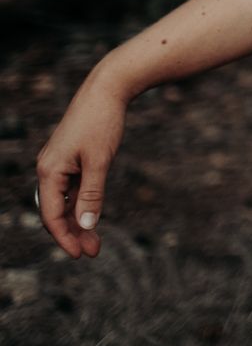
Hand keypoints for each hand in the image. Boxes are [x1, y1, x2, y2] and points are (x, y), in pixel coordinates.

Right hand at [35, 68, 128, 259]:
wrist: (107, 89)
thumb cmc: (102, 123)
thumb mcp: (100, 161)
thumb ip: (92, 194)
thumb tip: (86, 226)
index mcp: (49, 171)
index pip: (52, 215)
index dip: (65, 238)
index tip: (81, 256)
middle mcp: (49, 168)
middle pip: (56, 212)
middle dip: (73, 234)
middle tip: (94, 253)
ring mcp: (59, 163)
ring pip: (64, 201)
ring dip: (78, 221)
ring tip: (96, 242)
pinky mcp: (71, 158)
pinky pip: (72, 189)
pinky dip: (81, 204)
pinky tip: (92, 216)